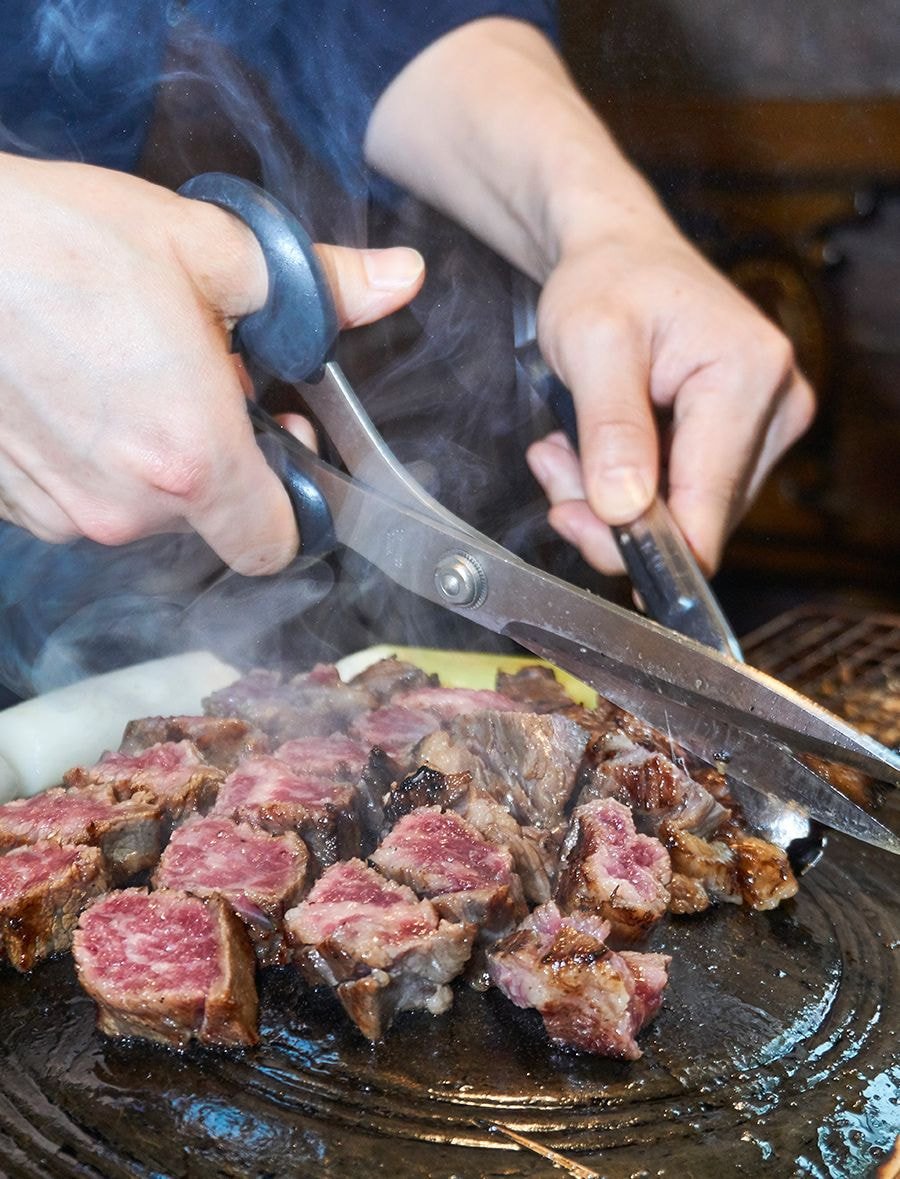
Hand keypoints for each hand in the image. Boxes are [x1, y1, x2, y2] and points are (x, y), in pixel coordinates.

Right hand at [0, 154, 423, 572]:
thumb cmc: (62, 243)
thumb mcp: (212, 249)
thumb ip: (318, 287)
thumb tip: (398, 281)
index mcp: (196, 458)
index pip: (276, 546)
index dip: (294, 504)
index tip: (281, 441)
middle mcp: (128, 507)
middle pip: (210, 519)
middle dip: (219, 456)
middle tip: (198, 371)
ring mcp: (63, 512)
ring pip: (142, 510)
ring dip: (152, 457)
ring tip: (128, 370)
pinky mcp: (12, 502)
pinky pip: (81, 500)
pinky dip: (95, 461)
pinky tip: (77, 390)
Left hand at [525, 224, 814, 574]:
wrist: (619, 252)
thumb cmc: (608, 279)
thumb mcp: (590, 342)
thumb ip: (610, 427)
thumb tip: (625, 509)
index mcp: (749, 375)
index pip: (706, 504)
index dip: (645, 542)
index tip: (576, 527)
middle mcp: (776, 406)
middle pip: (697, 519)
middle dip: (613, 512)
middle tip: (554, 468)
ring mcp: (765, 426)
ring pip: (684, 515)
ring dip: (612, 500)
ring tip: (566, 450)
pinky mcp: (742, 439)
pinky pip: (682, 497)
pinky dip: (626, 488)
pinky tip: (595, 450)